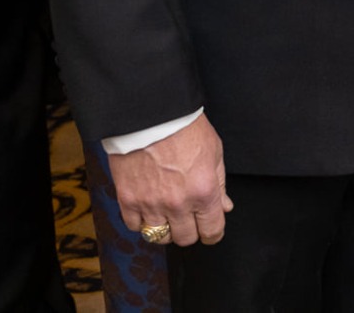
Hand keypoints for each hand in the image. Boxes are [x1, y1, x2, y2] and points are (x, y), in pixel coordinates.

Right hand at [108, 114, 231, 245]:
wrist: (152, 115)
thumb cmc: (186, 129)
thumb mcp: (214, 152)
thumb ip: (220, 184)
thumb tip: (225, 206)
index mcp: (204, 191)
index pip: (211, 231)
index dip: (213, 234)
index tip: (210, 231)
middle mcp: (178, 203)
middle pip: (185, 238)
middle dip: (189, 230)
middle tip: (188, 218)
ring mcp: (151, 204)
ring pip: (159, 237)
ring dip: (165, 228)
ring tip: (167, 213)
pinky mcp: (128, 200)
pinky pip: (134, 226)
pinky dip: (141, 222)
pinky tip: (148, 208)